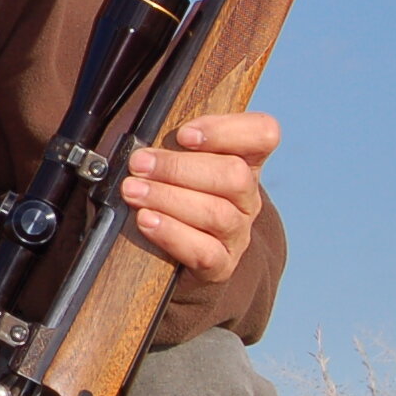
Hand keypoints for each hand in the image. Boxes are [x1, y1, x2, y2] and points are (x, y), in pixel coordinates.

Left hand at [121, 111, 277, 289]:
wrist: (181, 258)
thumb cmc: (173, 196)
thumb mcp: (175, 163)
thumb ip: (169, 146)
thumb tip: (140, 139)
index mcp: (243, 160)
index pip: (262, 134)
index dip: (227, 130)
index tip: (184, 135)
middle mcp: (246, 196)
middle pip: (234, 175)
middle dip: (179, 167)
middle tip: (139, 164)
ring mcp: (238, 233)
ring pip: (217, 213)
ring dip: (168, 198)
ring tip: (133, 191)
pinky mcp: (222, 264)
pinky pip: (204, 251)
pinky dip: (171, 233)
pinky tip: (146, 220)